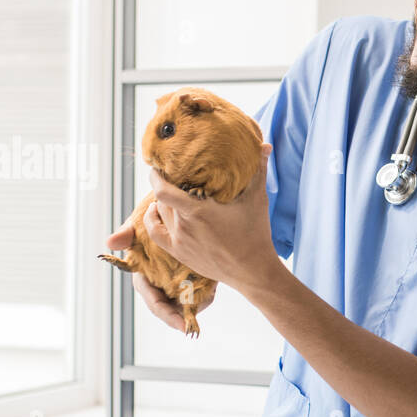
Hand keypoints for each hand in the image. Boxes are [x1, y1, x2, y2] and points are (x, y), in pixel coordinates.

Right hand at [103, 220, 215, 331]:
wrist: (174, 213)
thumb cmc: (150, 220)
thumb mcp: (138, 226)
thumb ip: (127, 234)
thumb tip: (110, 242)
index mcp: (145, 280)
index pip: (155, 302)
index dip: (167, 315)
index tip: (182, 326)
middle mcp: (160, 286)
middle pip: (172, 310)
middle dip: (182, 318)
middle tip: (194, 327)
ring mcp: (177, 285)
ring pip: (189, 304)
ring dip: (198, 304)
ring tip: (208, 295)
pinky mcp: (193, 279)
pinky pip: (201, 293)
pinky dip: (206, 293)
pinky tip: (213, 286)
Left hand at [142, 142, 279, 292]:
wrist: (252, 270)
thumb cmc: (255, 234)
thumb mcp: (257, 200)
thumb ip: (257, 171)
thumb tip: (263, 145)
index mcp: (197, 211)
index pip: (162, 189)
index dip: (155, 175)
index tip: (158, 164)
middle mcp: (183, 225)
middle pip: (162, 198)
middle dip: (164, 183)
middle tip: (171, 173)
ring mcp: (179, 240)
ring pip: (160, 213)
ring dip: (161, 200)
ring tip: (168, 189)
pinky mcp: (179, 253)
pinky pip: (156, 233)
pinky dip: (152, 220)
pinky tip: (156, 210)